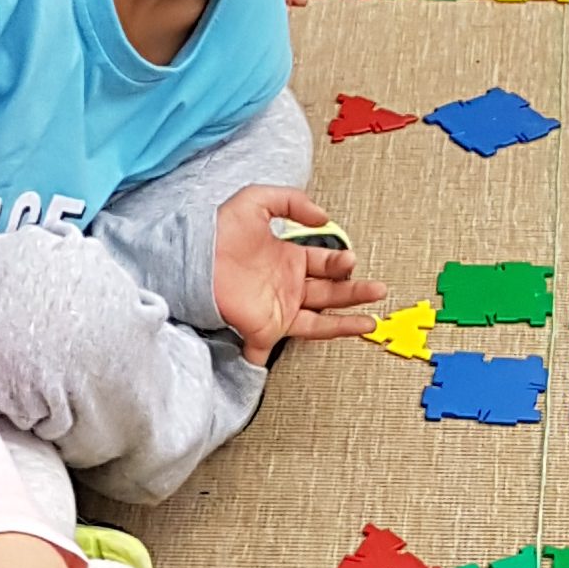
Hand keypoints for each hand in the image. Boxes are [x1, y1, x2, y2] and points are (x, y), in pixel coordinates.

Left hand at [212, 186, 382, 362]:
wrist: (191, 259)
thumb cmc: (217, 231)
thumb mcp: (255, 200)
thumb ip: (290, 201)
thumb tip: (323, 218)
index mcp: (288, 259)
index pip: (325, 264)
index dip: (341, 262)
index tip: (351, 260)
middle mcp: (287, 287)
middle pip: (331, 293)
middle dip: (356, 292)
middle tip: (378, 290)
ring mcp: (277, 310)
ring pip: (321, 321)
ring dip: (347, 323)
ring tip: (372, 321)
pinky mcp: (262, 330)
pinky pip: (275, 350)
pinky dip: (278, 360)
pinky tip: (298, 367)